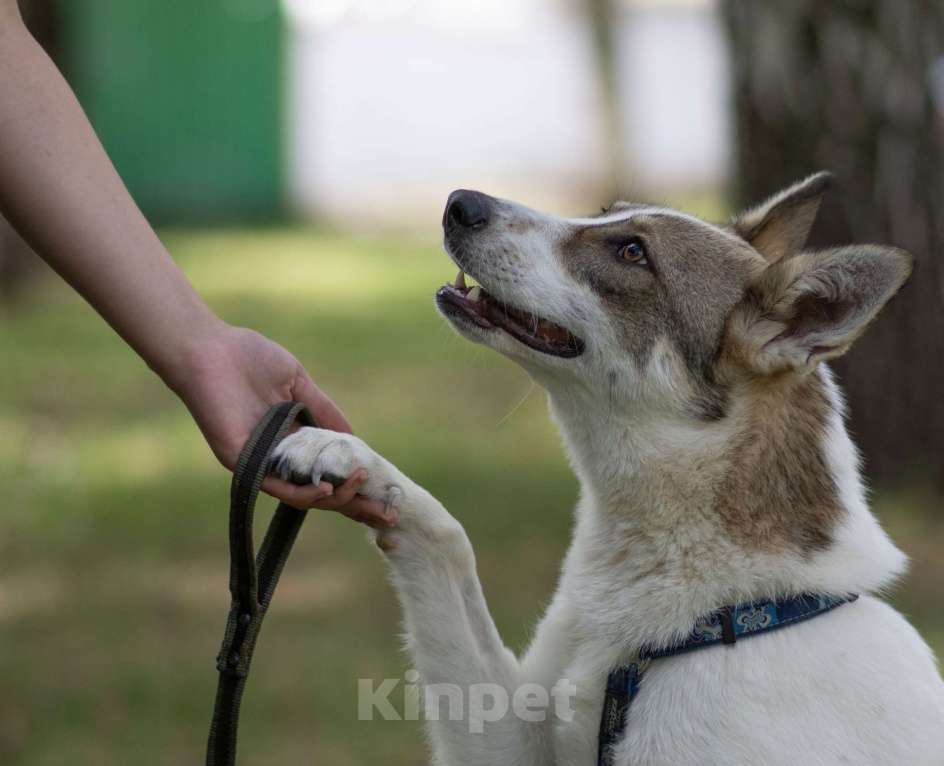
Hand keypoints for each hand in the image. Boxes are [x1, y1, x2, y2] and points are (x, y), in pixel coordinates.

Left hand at [166, 323, 386, 522]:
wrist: (210, 348)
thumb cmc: (249, 358)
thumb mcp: (299, 384)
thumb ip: (325, 412)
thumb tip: (355, 440)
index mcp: (291, 441)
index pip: (329, 472)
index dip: (358, 485)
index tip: (388, 496)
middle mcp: (277, 459)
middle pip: (323, 494)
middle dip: (356, 505)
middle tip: (387, 511)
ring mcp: (260, 464)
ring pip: (304, 496)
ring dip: (336, 496)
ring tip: (359, 482)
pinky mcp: (242, 462)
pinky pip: (277, 487)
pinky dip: (305, 494)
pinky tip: (327, 489)